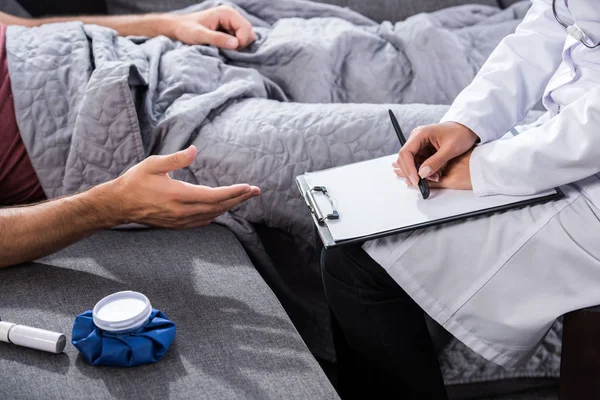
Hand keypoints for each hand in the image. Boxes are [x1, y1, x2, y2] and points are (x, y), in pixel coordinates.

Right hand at [104, 145, 259, 227]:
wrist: (119, 205)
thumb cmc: (135, 181)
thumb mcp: (153, 164)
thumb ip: (176, 158)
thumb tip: (195, 150)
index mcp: (178, 195)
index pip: (213, 196)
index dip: (233, 192)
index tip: (249, 187)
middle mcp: (182, 211)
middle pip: (218, 206)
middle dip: (239, 198)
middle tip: (255, 191)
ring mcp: (180, 220)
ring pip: (212, 215)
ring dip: (230, 206)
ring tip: (243, 197)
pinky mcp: (177, 225)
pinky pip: (202, 221)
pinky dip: (216, 213)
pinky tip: (221, 208)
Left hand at [165, 6, 255, 48]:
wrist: (178, 28)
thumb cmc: (186, 30)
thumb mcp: (200, 35)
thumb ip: (217, 39)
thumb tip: (235, 44)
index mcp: (227, 13)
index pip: (246, 28)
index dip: (241, 42)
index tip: (229, 50)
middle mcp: (232, 15)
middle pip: (249, 32)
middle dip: (241, 44)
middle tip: (226, 49)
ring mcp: (231, 22)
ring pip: (246, 37)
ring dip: (238, 45)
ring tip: (223, 48)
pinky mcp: (229, 29)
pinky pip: (240, 39)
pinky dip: (235, 46)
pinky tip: (224, 46)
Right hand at [394, 122, 477, 187]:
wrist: (467, 129)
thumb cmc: (460, 134)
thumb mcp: (450, 149)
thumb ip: (435, 162)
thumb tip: (422, 174)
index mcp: (420, 134)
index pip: (405, 153)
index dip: (408, 168)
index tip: (416, 180)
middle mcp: (416, 139)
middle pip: (405, 159)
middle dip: (412, 173)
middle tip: (420, 184)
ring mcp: (419, 145)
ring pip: (411, 163)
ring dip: (420, 173)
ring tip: (434, 177)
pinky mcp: (424, 151)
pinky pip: (419, 164)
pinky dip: (425, 171)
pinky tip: (435, 174)